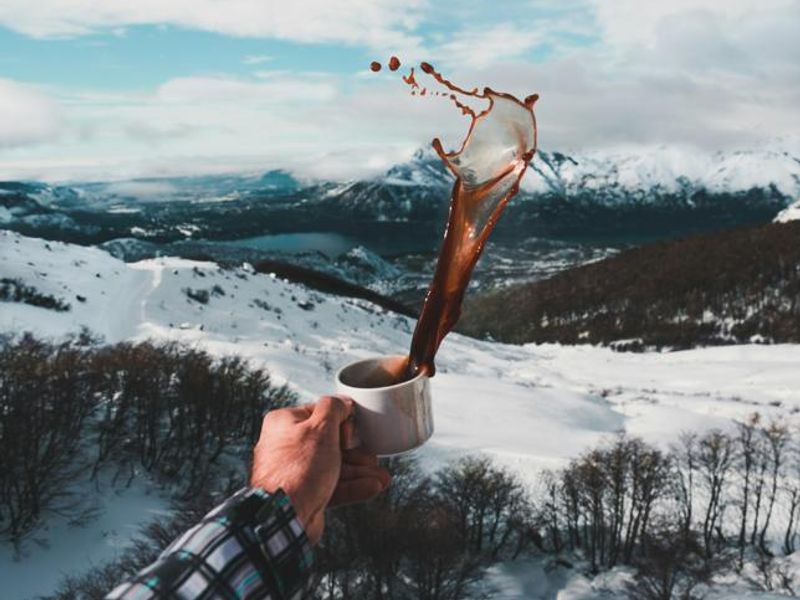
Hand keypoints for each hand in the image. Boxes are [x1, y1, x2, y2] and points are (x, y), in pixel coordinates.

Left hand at [250, 396, 390, 543]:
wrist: (285, 516)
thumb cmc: (298, 468)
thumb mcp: (321, 427)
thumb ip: (334, 408)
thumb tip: (343, 402)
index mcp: (284, 424)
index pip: (319, 413)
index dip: (341, 421)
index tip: (353, 431)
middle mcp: (287, 446)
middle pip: (330, 443)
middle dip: (357, 452)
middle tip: (374, 457)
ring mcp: (296, 472)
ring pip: (334, 467)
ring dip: (360, 472)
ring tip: (382, 477)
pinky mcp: (305, 494)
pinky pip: (332, 486)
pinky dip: (353, 487)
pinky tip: (372, 487)